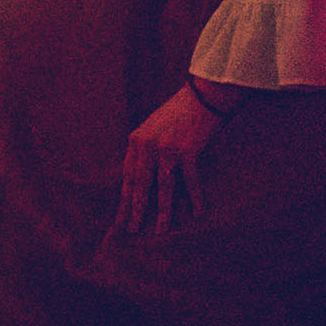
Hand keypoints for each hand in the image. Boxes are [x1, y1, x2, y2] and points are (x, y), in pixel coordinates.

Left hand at [116, 80, 233, 234]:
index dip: (125, 199)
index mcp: (136, 140)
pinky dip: (194, 197)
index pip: (128, 176)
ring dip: (163, 211)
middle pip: (140, 185)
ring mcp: (167, 147)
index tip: (122, 217)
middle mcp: (147, 144)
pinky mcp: (187, 149)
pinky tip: (197, 212)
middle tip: (132, 230)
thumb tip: (139, 180)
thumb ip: (144, 151)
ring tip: (160, 230)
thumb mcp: (152, 129)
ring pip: (162, 187)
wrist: (203, 95)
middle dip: (136, 210)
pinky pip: (190, 180)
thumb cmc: (179, 113)